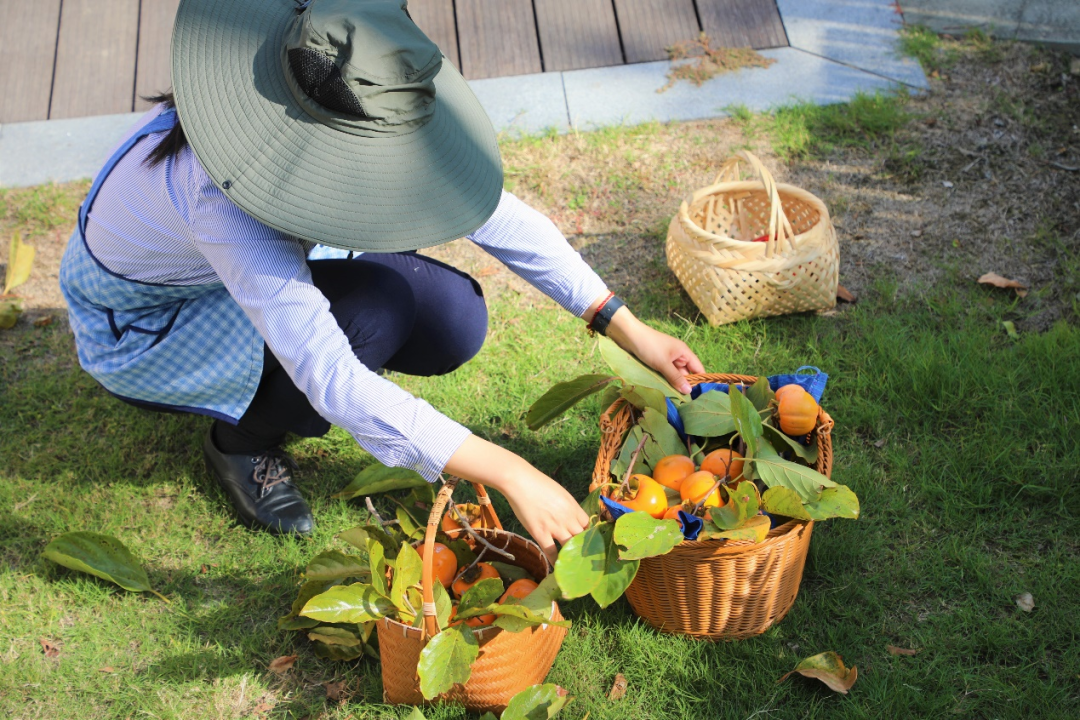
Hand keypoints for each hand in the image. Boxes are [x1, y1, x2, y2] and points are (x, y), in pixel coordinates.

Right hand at [444, 435, 589, 562]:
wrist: (519, 481)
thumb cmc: (538, 484)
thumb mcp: (560, 493)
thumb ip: (569, 507)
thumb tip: (574, 518)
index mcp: (573, 506)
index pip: (588, 525)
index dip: (587, 533)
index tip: (585, 540)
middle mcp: (567, 517)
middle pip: (582, 538)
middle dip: (583, 548)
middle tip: (582, 557)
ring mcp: (554, 526)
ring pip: (570, 547)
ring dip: (571, 556)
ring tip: (572, 565)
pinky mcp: (540, 533)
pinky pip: (551, 552)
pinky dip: (556, 561)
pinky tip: (557, 567)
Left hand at [605, 307, 703, 394]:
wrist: (628, 335)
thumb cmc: (649, 346)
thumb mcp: (663, 363)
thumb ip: (676, 378)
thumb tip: (689, 391)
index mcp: (684, 352)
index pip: (698, 369)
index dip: (699, 381)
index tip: (698, 396)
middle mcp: (678, 356)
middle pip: (686, 374)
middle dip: (684, 386)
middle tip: (684, 403)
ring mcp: (667, 360)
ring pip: (675, 375)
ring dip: (673, 384)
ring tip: (675, 400)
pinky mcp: (657, 363)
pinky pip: (665, 374)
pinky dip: (665, 381)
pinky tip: (664, 391)